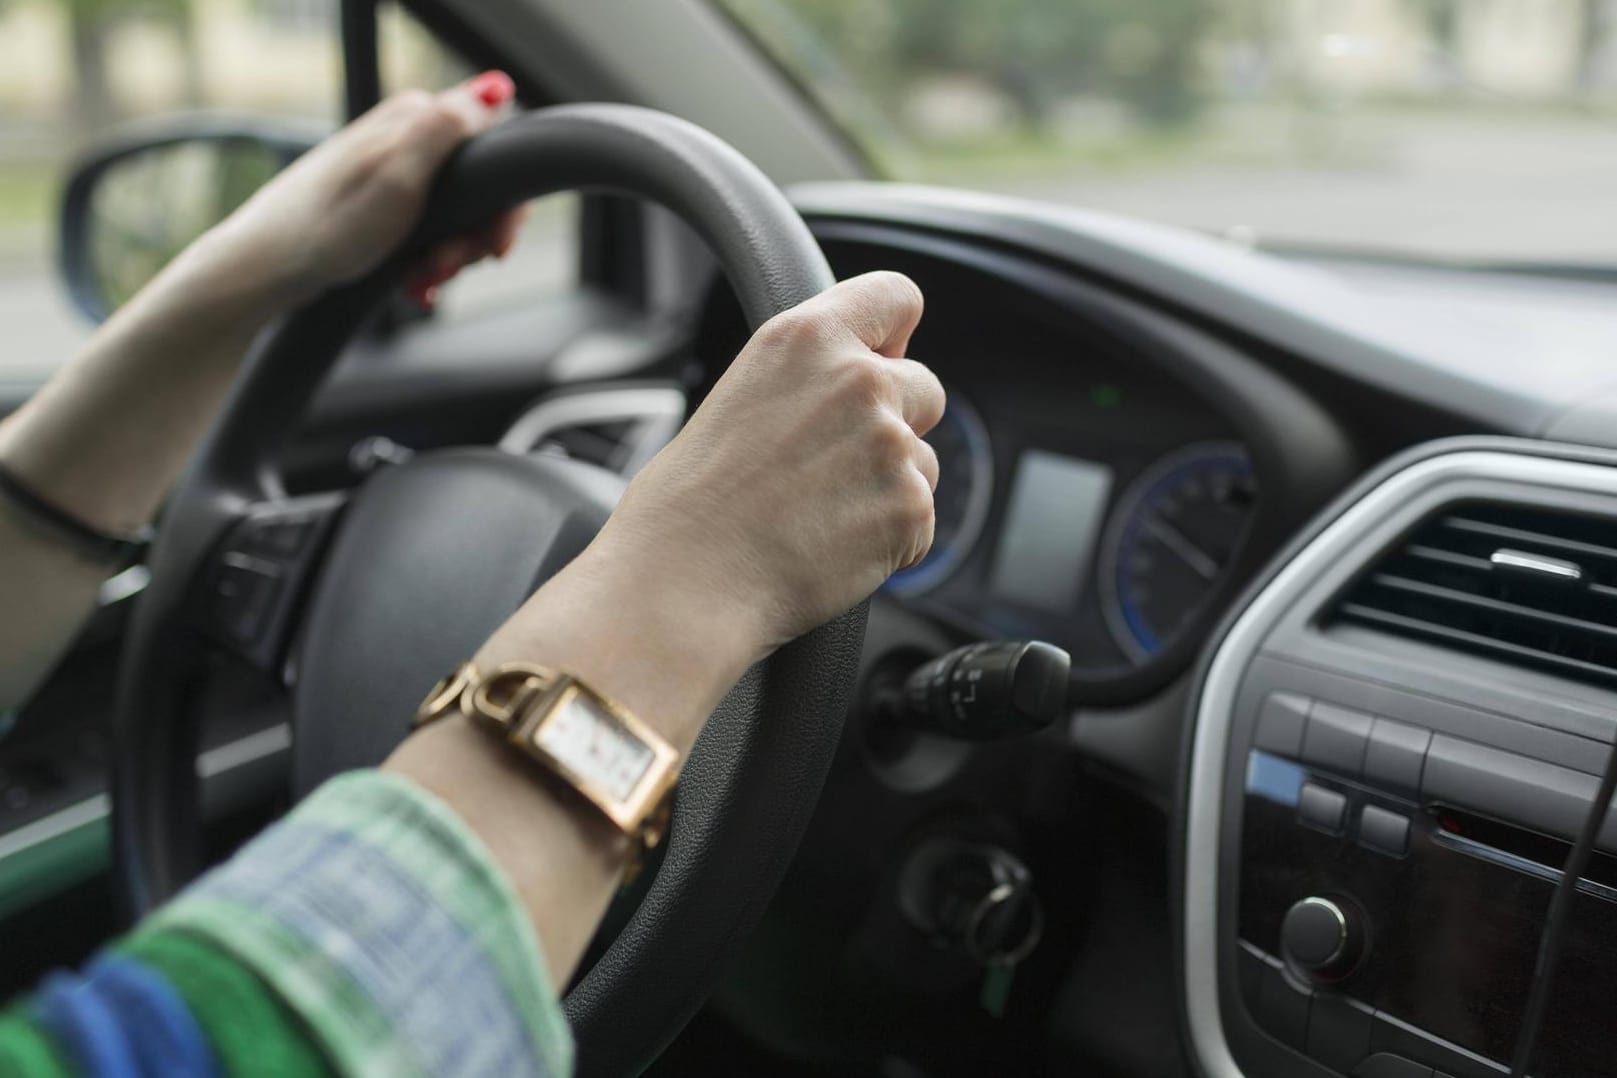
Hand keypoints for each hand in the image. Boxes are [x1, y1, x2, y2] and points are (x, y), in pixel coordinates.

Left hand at [205, 71, 524, 310]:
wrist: (271, 267)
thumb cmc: (327, 226)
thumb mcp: (398, 174)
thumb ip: (448, 127)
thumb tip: (493, 90)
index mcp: (415, 120)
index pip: (495, 149)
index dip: (503, 205)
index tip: (491, 244)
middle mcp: (406, 140)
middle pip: (479, 191)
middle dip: (474, 239)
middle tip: (447, 264)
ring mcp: (394, 173)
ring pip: (457, 219)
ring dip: (450, 257)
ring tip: (424, 276)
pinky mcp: (383, 206)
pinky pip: (430, 236)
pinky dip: (428, 265)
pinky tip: (415, 282)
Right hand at [602, 270, 944, 656]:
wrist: (684, 583)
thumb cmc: (688, 505)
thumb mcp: (740, 394)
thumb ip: (807, 377)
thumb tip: (855, 380)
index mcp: (806, 337)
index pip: (897, 297)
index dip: (894, 334)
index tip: (885, 359)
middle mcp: (858, 379)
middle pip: (925, 388)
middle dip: (896, 424)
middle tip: (835, 467)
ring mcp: (890, 444)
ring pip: (924, 461)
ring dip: (890, 487)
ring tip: (818, 517)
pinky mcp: (910, 507)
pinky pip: (921, 521)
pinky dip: (889, 541)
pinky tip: (830, 550)